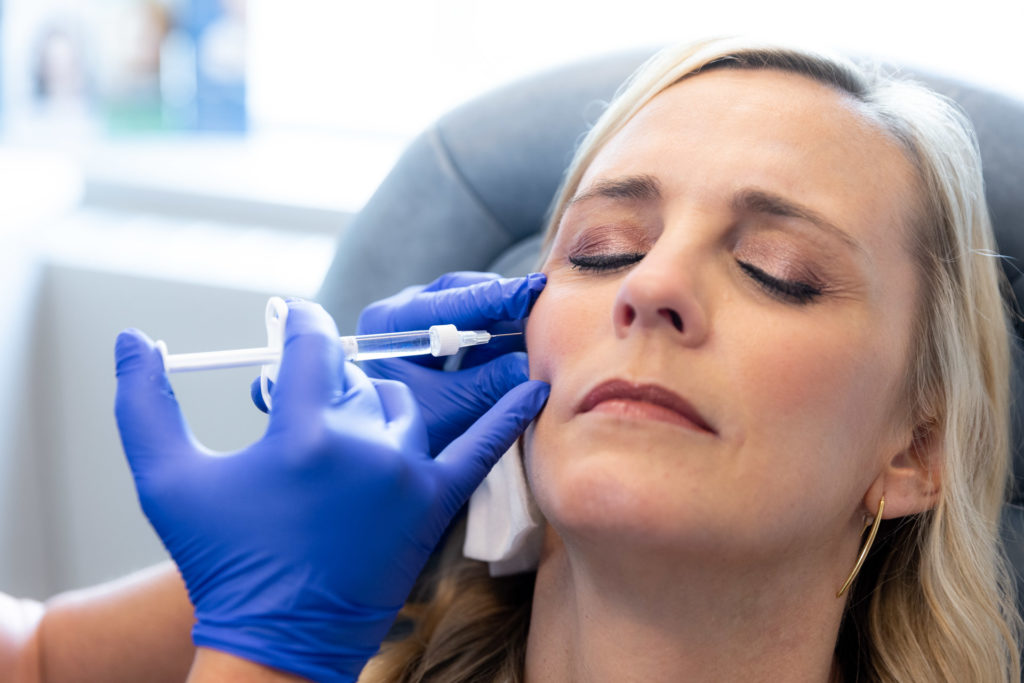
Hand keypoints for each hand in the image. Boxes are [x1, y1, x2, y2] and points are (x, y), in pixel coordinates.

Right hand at [114, 300, 548, 681]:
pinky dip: (505, 418)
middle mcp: (363, 446)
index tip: (294, 321)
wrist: (276, 639)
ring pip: (402, 406)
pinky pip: (477, 451)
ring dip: (376, 406)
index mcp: (303, 433)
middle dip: (330, 384)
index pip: (313, 345)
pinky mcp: (431, 506)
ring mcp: (405, 476)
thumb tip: (132, 338)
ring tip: (346, 431)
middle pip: (356, 378)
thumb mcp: (164, 480)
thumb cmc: (221, 560)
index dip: (300, 325)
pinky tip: (533, 389)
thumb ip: (144, 403)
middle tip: (308, 410)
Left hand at [253, 272, 545, 455]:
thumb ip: (491, 384)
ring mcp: (412, 327)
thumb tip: (533, 365)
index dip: (494, 295)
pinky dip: (494, 334)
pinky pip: (467, 328)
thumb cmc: (408, 437)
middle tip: (539, 301)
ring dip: (500, 317)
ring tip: (535, 323)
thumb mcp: (454, 410)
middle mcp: (397, 317)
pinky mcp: (430, 342)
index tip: (531, 290)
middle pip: (456, 295)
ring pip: (465, 309)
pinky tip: (520, 341)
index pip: (448, 302)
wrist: (380, 471)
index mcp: (388, 326)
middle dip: (499, 301)